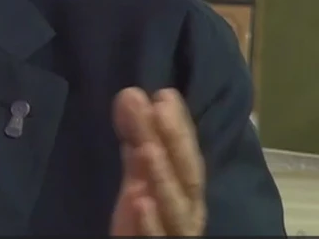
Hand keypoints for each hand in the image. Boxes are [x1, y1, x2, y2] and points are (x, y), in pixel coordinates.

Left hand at [110, 88, 205, 235]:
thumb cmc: (145, 219)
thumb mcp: (138, 177)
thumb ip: (136, 142)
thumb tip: (132, 95)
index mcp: (184, 188)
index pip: (186, 154)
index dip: (178, 126)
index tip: (163, 94)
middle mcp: (187, 209)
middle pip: (187, 176)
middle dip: (174, 141)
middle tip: (158, 107)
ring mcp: (176, 232)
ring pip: (177, 207)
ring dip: (163, 177)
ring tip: (147, 148)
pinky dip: (150, 222)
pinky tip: (139, 201)